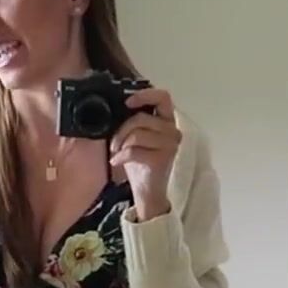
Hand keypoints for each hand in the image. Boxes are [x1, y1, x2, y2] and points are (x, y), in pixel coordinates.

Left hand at [112, 87, 181, 218]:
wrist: (148, 192)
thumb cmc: (141, 162)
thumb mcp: (137, 136)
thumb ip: (134, 120)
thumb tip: (118, 107)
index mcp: (167, 121)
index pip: (163, 97)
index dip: (144, 95)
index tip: (127, 102)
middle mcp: (173, 131)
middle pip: (141, 118)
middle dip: (121, 130)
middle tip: (114, 143)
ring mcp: (169, 145)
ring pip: (136, 134)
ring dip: (119, 144)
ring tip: (117, 152)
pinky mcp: (161, 159)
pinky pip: (133, 150)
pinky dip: (120, 156)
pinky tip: (117, 161)